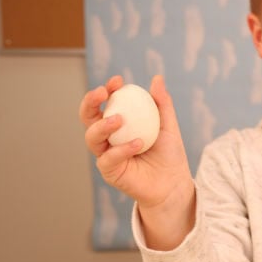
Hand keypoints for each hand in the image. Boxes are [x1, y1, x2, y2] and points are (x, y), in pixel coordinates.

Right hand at [79, 75, 194, 248]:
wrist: (173, 182)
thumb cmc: (169, 154)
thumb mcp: (168, 125)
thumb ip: (162, 104)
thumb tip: (157, 78)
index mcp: (119, 124)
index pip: (106, 103)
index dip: (108, 90)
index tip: (118, 80)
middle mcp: (108, 138)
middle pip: (88, 118)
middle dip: (90, 102)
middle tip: (103, 93)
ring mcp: (107, 154)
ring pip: (92, 137)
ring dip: (102, 126)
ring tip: (119, 119)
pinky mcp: (110, 172)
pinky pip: (108, 158)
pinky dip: (121, 149)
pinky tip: (138, 143)